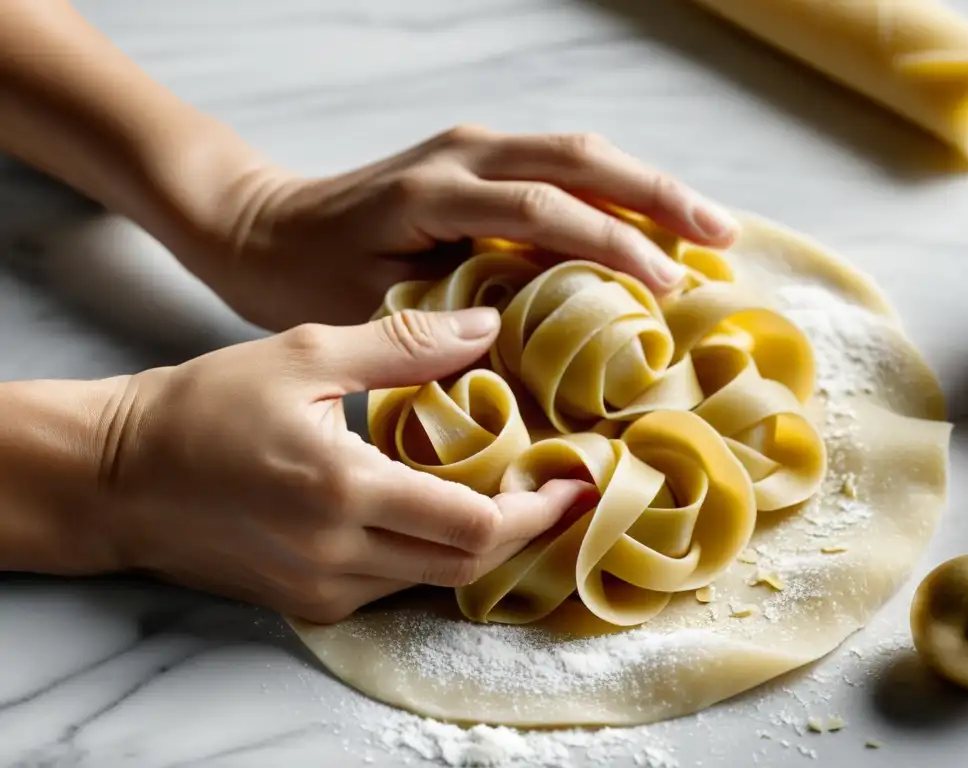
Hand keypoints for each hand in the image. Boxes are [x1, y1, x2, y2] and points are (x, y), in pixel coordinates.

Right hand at [99, 306, 592, 622]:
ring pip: (434, 581)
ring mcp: (322, 588)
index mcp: (343, 491)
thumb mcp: (305, 355)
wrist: (120, 474)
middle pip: (466, 565)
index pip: (473, 526)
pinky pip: (394, 586)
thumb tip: (486, 324)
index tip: (574, 483)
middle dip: (522, 532)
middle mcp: (338, 556)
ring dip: (478, 544)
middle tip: (556, 488)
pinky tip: (438, 510)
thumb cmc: (206, 406)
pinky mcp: (307, 602)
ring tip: (509, 492)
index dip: (537, 511)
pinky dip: (429, 553)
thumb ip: (404, 344)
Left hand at [200, 125, 738, 330]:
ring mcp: (468, 146)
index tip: (666, 289)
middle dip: (657, 197)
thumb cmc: (304, 277)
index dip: (613, 247)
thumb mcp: (367, 309)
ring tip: (705, 226)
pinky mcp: (471, 156)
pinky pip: (556, 163)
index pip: (544, 210)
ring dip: (644, 185)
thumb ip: (444, 324)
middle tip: (721, 240)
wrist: (258, 225)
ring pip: (577, 150)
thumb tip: (530, 354)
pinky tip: (642, 219)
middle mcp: (460, 153)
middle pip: (580, 157)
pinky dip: (609, 189)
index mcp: (433, 193)